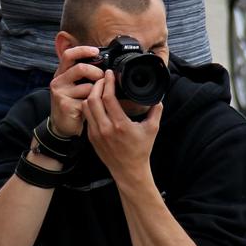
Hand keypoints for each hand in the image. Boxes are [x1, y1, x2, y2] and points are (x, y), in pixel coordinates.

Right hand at [48, 43, 102, 137]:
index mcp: (61, 72)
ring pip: (87, 87)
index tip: (96, 51)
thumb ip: (84, 73)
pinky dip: (93, 104)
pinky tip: (91, 109)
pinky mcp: (65, 105)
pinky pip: (87, 101)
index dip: (83, 50)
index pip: (68, 54)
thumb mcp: (76, 85)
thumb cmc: (73, 102)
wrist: (62, 124)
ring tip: (97, 98)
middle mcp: (58, 81)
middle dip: (97, 73)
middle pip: (80, 68)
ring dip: (97, 92)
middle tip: (103, 79)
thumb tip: (104, 62)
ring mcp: (60, 93)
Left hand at [84, 69, 160, 185]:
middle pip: (92, 99)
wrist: (128, 171)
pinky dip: (89, 106)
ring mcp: (96, 133)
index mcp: (120, 124)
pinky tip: (96, 102)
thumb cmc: (140, 150)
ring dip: (91, 95)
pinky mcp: (91, 137)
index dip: (108, 82)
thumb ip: (156, 111)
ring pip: (86, 107)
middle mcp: (105, 128)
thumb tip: (159, 97)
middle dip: (97, 85)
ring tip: (99, 89)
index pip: (108, 97)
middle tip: (103, 78)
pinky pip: (86, 117)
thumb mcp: (152, 129)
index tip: (110, 74)